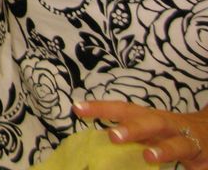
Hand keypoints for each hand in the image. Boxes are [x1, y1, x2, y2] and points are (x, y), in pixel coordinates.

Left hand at [74, 100, 207, 168]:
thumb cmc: (171, 132)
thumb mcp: (149, 131)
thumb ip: (129, 135)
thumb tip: (97, 143)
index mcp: (148, 117)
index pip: (122, 109)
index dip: (100, 108)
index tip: (77, 108)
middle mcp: (166, 124)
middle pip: (148, 121)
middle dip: (131, 128)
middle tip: (113, 136)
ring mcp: (185, 139)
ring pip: (175, 143)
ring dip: (162, 149)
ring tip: (149, 156)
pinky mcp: (200, 154)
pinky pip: (194, 160)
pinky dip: (190, 166)